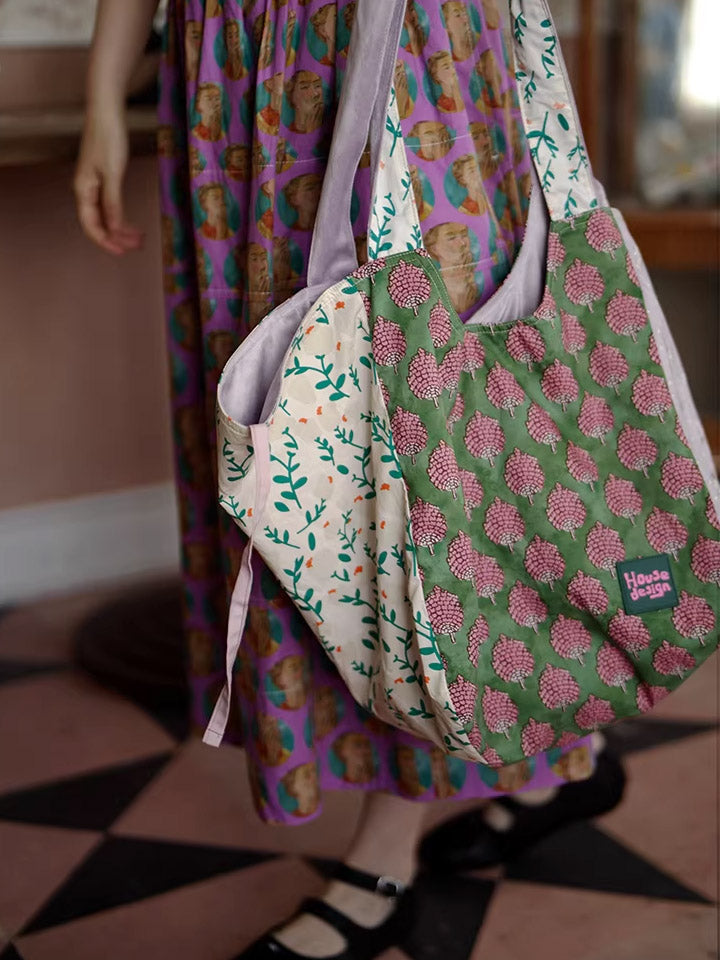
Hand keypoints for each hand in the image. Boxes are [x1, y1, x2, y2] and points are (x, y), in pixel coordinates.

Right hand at [74, 108, 144, 254]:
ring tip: (139, 238)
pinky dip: (121, 216)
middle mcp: (86, 191)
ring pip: (106, 216)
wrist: (106, 113)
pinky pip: (110, 206)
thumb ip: (113, 203)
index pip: (91, 226)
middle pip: (99, 224)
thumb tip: (115, 228)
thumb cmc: (108, 139)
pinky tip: (131, 222)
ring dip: (121, 229)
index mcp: (83, 191)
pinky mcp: (103, 179)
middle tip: (137, 246)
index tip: (122, 252)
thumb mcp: (113, 174)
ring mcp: (94, 186)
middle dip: (117, 238)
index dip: (106, 242)